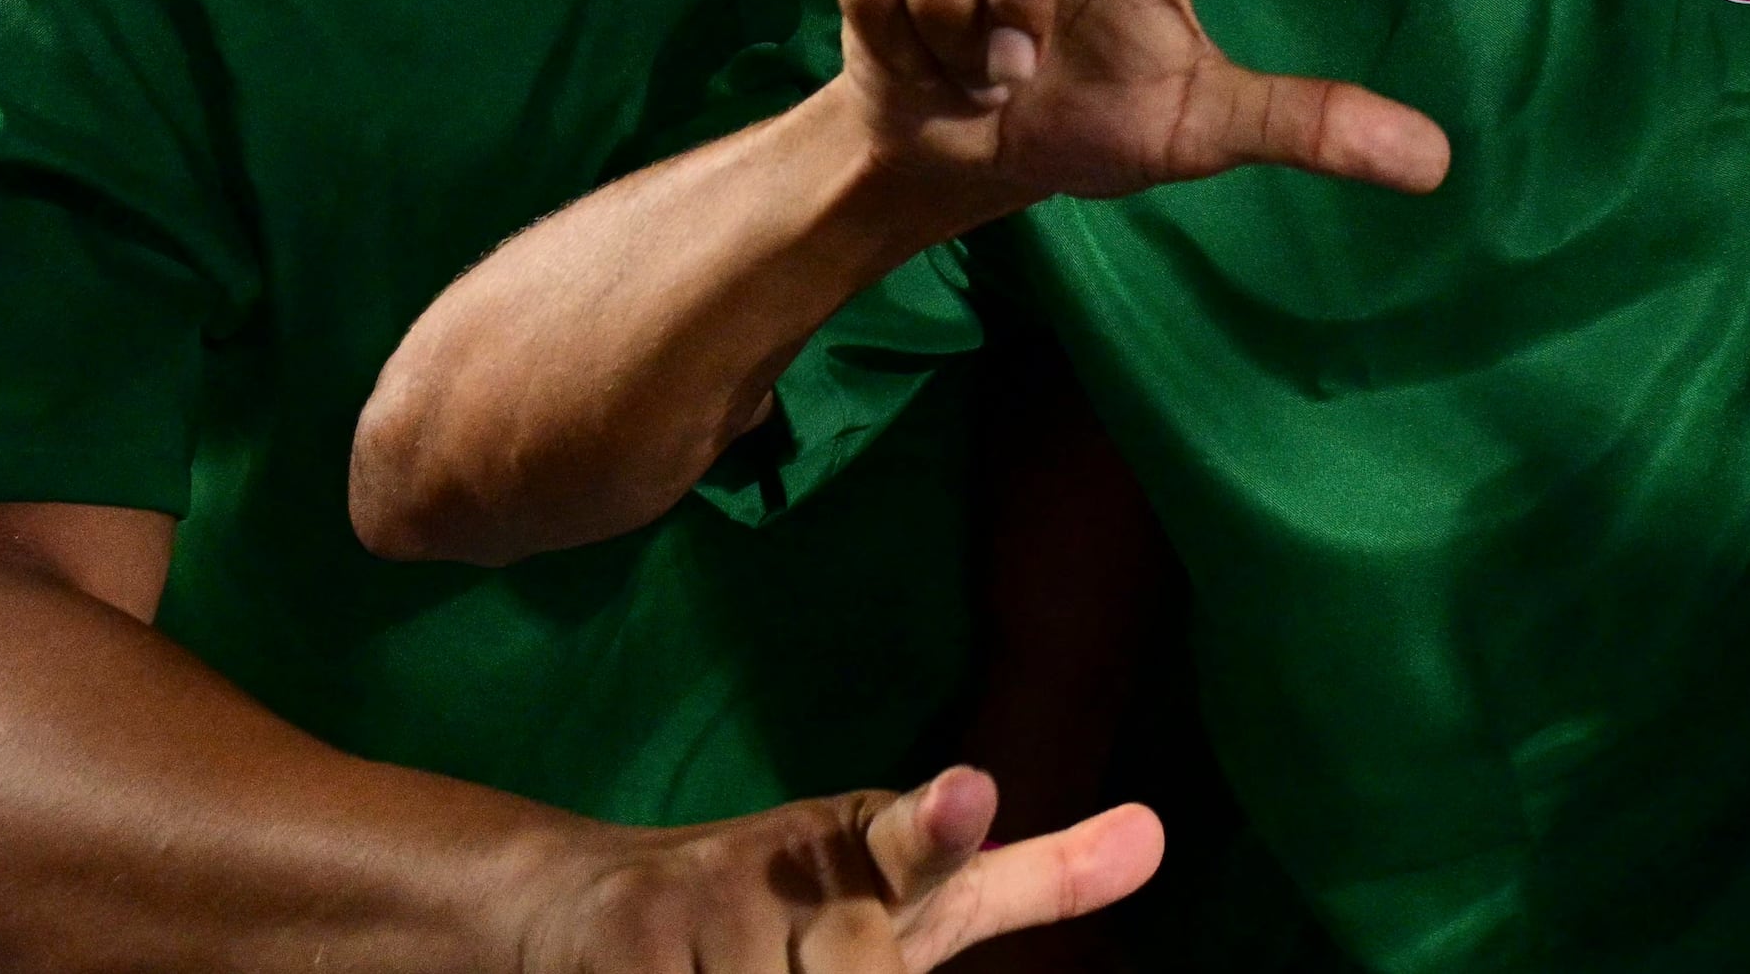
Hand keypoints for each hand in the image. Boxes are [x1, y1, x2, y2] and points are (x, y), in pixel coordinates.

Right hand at [519, 766, 1161, 971]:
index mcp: (875, 853)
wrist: (592, 909)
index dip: (944, 823)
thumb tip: (1156, 834)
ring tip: (740, 965)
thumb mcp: (913, 904)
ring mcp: (703, 907)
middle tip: (792, 957)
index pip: (921, 843)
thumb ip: (1031, 881)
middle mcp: (793, 868)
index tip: (971, 793)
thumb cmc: (787, 916)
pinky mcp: (629, 945)